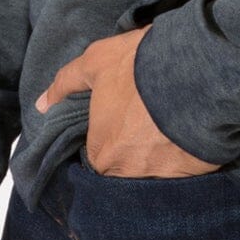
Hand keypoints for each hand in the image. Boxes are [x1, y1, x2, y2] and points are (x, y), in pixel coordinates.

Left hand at [35, 26, 223, 178]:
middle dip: (134, 149)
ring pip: (155, 171)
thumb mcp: (96, 61)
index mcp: (101, 153)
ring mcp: (163, 178)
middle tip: (147, 121)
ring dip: (160, 155)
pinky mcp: (195, 175)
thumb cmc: (140, 65)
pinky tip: (191, 135)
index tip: (123, 116)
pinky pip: (186, 172)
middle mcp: (128, 174)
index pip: (98, 153)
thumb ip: (66, 83)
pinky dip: (186, 157)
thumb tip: (41, 105)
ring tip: (171, 126)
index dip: (109, 133)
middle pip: (126, 166)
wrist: (198, 70)